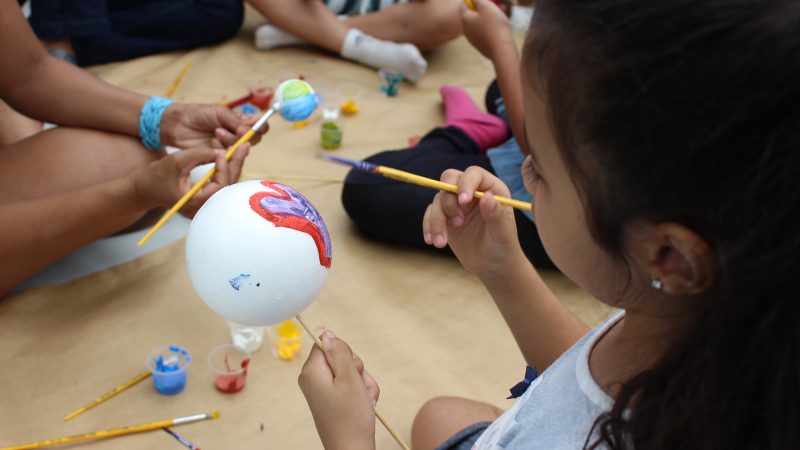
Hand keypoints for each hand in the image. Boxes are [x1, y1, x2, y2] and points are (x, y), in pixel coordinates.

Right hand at [132, 144, 249, 217]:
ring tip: (242, 148)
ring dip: (234, 165)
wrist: (146, 189)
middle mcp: (204, 207)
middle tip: (245, 145)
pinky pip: (221, 185)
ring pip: (227, 185)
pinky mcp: (206, 200)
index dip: (224, 167)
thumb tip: (221, 151)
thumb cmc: (157, 176)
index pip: (219, 185)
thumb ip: (199, 155)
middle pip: (228, 185)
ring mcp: (206, 205)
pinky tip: (232, 157)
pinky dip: (227, 170)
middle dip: (236, 163)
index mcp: (196, 202)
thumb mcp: (176, 161)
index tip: (222, 152)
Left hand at [159, 103, 267, 149]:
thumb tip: (251, 127)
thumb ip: (235, 120)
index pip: (259, 126)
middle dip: (245, 135)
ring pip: (241, 148)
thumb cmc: (198, 114)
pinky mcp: (220, 156)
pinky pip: (230, 157)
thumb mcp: (219, 112)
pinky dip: (225, 150)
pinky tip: (215, 141)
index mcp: (241, 121)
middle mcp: (238, 134)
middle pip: (253, 140)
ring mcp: (229, 146)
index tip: (252, 126)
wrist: (178, 124)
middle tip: (237, 131)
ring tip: (217, 131)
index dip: (260, 127)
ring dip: (231, 140)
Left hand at [299, 330, 377, 449]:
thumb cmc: (350, 417)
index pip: (327, 343)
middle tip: (357, 386)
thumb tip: (327, 332)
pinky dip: (361, 393)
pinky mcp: (332, 399)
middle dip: (356, 369)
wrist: (352, 449)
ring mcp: (323, 390)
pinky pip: (350, 385)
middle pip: (340, 357)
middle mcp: (313, 378)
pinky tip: (364, 404)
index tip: (349, 369)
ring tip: (363, 399)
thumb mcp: (349, 377)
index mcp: (311, 370)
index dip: (344, 352)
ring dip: (362, 383)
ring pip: (349, 371)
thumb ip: (339, 352)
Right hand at [423, 166, 523, 274]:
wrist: (491, 265)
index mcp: (491, 188)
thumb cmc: (502, 245)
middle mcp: (472, 191)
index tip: (463, 202)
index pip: (474, 174)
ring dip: (437, 220)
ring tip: (442, 243)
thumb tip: (487, 197)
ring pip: (438, 199)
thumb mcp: (503, 232)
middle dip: (448, 200)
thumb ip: (496, 214)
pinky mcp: (444, 216)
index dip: (466, 184)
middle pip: (449, 179)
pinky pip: (430, 213)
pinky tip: (432, 241)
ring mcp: (456, 203)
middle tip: (457, 222)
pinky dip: (428, 226)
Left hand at [461, 0, 514, 59]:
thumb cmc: (493, 25)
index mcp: (465, 19)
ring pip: (480, 22)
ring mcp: (473, 38)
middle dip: (485, 7)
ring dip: (490, 15)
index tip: (486, 0)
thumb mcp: (486, 6)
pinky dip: (490, 26)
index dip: (475, 0)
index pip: (464, 4)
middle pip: (473, 13)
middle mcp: (466, 29)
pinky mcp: (480, 45)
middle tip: (497, 4)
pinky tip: (500, 25)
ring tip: (502, 12)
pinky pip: (484, 31)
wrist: (501, 49)